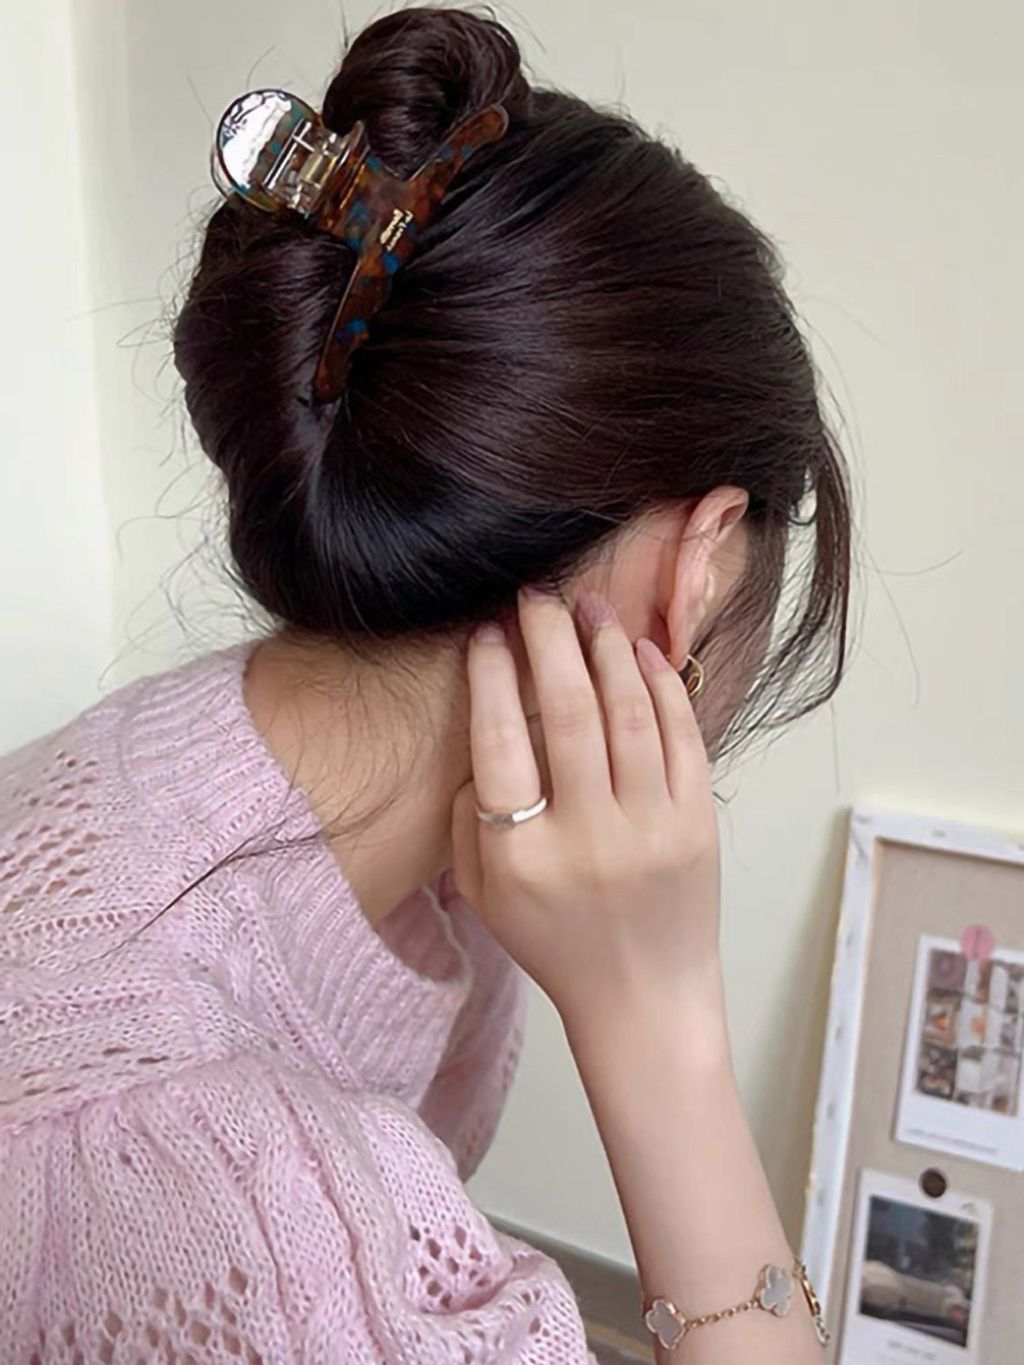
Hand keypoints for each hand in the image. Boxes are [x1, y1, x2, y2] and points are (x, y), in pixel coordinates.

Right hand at [451, 582, 722, 1028]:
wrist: (643, 998)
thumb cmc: (554, 943)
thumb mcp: (485, 896)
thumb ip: (466, 821)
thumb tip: (483, 734)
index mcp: (523, 858)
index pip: (499, 742)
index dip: (490, 675)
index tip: (487, 631)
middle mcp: (588, 838)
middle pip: (566, 711)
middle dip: (549, 639)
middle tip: (537, 596)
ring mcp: (651, 829)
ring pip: (629, 713)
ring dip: (607, 649)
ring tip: (591, 609)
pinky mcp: (698, 823)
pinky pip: (682, 738)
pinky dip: (663, 687)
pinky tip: (641, 652)